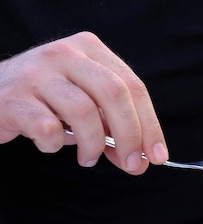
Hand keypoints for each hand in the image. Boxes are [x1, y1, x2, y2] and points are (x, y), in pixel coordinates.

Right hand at [0, 31, 167, 173]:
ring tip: (88, 159)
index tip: (157, 155)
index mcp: (90, 49)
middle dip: (130, 136)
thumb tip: (142, 161)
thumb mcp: (86, 106)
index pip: (133, 87)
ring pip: (84, 112)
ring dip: (93, 145)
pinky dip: (56, 145)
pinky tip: (51, 144)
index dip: (150, 125)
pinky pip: (48, 129)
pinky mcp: (13, 98)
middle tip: (133, 164)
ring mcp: (37, 73)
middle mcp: (65, 54)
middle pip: (114, 94)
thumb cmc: (47, 101)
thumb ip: (115, 129)